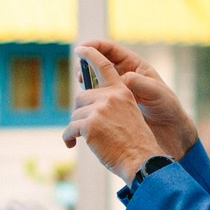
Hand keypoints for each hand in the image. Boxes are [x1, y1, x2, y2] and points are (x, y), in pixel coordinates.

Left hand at [63, 51, 170, 181]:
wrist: (141, 160)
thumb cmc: (135, 143)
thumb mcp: (128, 114)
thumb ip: (112, 104)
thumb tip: (86, 101)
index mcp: (121, 92)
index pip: (104, 66)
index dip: (91, 54)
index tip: (80, 48)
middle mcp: (110, 97)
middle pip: (82, 97)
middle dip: (81, 112)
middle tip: (87, 127)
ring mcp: (99, 110)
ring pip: (75, 115)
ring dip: (77, 128)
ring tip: (84, 140)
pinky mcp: (90, 125)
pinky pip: (70, 129)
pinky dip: (68, 138)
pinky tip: (71, 144)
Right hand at [71, 40, 197, 159]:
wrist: (172, 133)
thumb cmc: (168, 108)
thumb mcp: (156, 92)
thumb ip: (137, 82)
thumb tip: (119, 79)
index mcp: (134, 67)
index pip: (110, 51)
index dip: (95, 47)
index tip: (81, 49)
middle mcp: (123, 77)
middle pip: (98, 66)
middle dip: (85, 67)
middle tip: (79, 74)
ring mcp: (117, 94)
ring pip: (95, 84)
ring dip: (85, 86)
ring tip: (81, 91)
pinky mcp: (113, 109)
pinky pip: (97, 102)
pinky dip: (88, 102)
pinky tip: (85, 106)